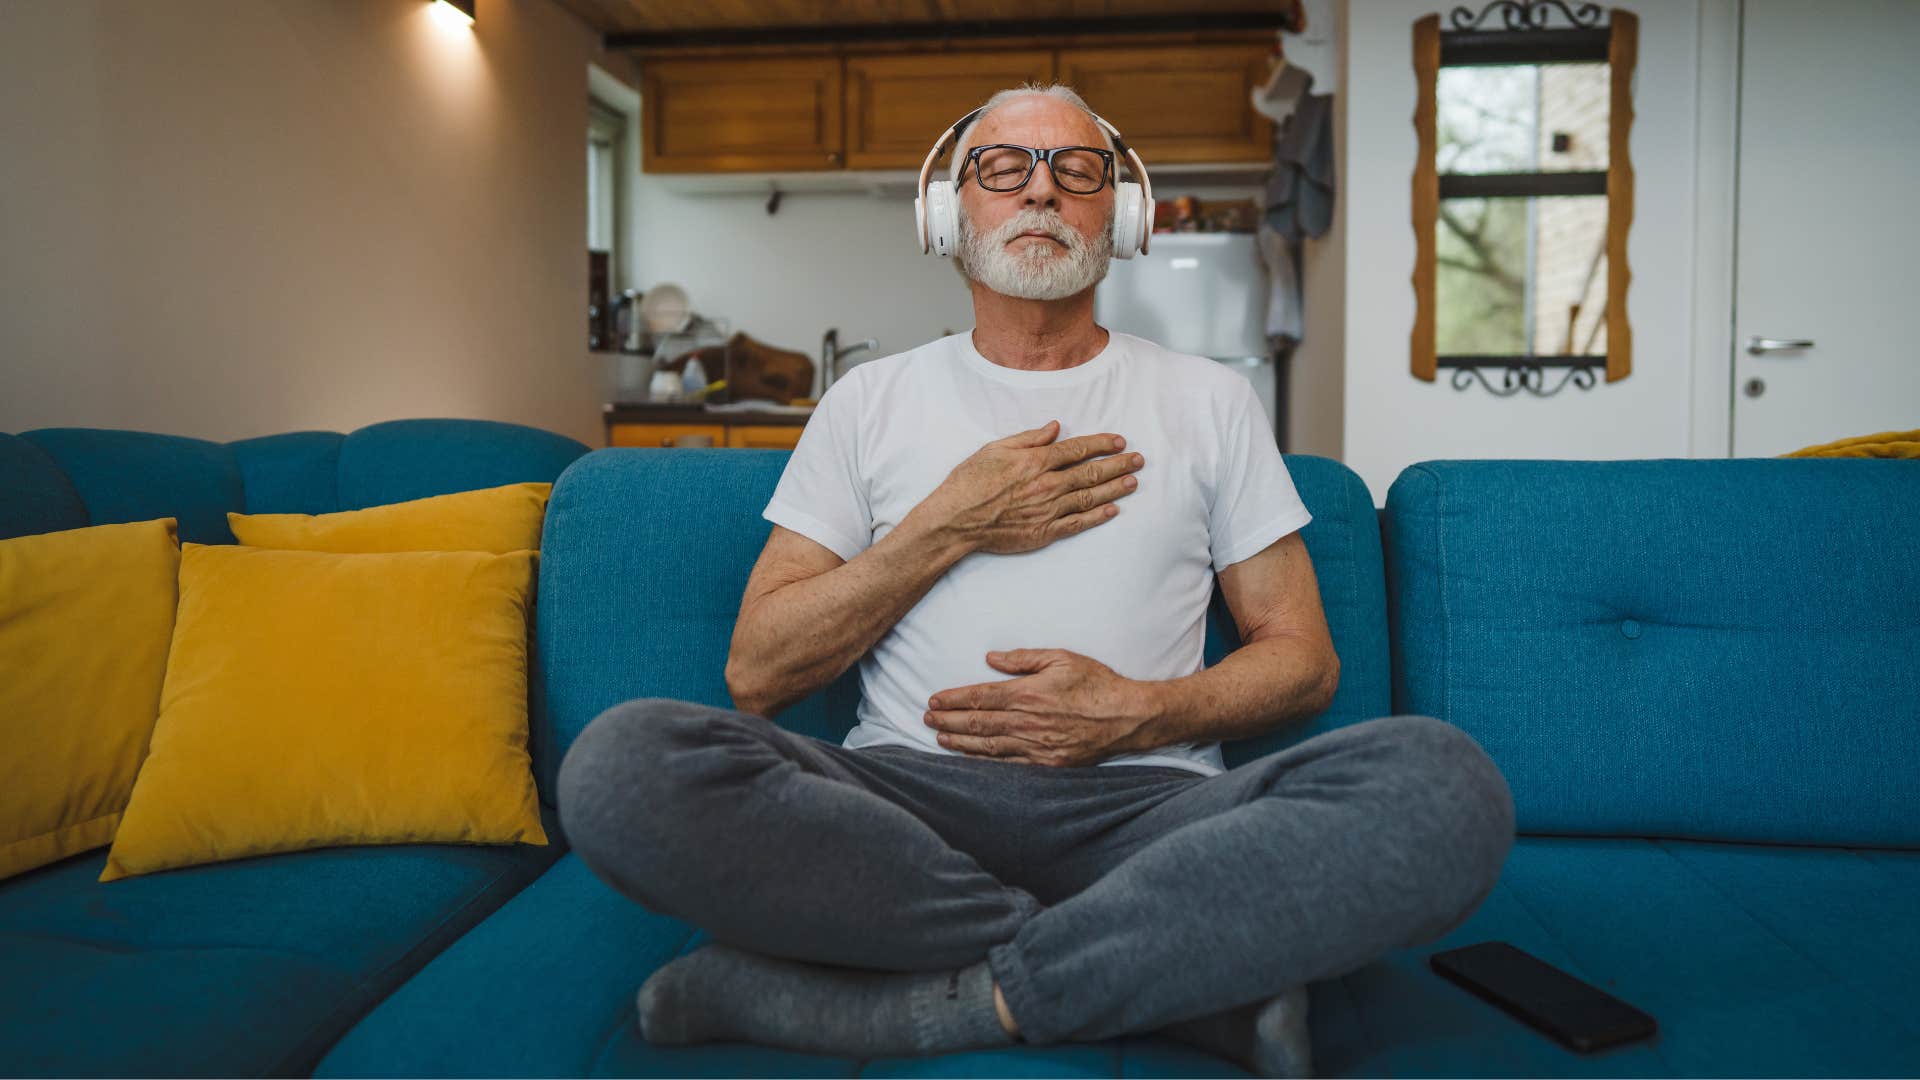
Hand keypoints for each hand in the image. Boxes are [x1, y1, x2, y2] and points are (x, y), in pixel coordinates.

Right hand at [916, 420, 1144, 555]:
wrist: (956, 520)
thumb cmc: (970, 482)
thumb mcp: (995, 449)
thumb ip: (1029, 438)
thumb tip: (1055, 427)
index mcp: (1036, 461)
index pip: (1078, 449)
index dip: (1102, 444)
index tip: (1119, 441)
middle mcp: (1047, 484)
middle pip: (1091, 472)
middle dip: (1118, 464)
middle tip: (1138, 460)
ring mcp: (1048, 510)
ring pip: (1090, 497)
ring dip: (1114, 488)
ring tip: (1133, 482)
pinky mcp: (1044, 531)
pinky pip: (1078, 523)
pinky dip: (1097, 517)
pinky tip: (1112, 510)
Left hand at [924, 649, 1154, 766]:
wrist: (1127, 717)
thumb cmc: (1096, 683)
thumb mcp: (1061, 658)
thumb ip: (1023, 658)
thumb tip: (991, 658)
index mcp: (1028, 694)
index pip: (980, 697)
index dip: (953, 699)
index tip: (934, 699)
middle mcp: (1028, 722)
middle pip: (978, 723)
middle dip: (948, 720)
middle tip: (926, 718)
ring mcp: (1036, 746)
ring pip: (988, 746)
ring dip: (959, 742)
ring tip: (939, 737)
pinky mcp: (1047, 764)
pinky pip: (1008, 764)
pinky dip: (984, 761)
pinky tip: (970, 757)